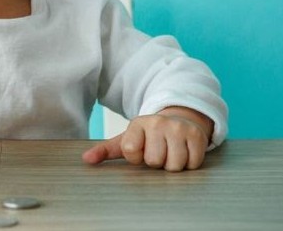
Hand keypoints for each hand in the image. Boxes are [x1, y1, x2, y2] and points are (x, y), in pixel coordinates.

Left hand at [82, 107, 212, 171]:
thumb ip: (106, 150)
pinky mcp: (197, 136)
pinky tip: (184, 152)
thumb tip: (85, 159)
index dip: (136, 157)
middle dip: (157, 162)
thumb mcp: (127, 139)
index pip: (131, 150)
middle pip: (154, 161)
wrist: (180, 118)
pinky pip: (193, 163)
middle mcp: (158, 123)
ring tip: (170, 152)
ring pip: (174, 165)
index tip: (141, 150)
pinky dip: (189, 163)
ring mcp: (179, 128)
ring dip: (173, 164)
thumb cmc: (150, 135)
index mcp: (138, 124)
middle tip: (158, 151)